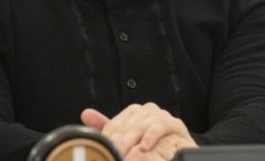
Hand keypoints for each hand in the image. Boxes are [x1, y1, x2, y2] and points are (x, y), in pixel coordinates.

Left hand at [81, 103, 196, 158]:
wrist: (178, 149)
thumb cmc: (151, 145)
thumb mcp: (126, 137)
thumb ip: (107, 126)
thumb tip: (86, 114)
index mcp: (135, 112)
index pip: (116, 122)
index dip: (108, 136)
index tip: (102, 148)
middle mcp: (148, 110)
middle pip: (129, 123)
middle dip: (118, 140)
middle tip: (112, 153)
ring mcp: (162, 116)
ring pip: (143, 123)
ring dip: (133, 138)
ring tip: (125, 152)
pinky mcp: (176, 125)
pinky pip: (162, 126)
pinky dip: (152, 135)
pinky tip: (144, 145)